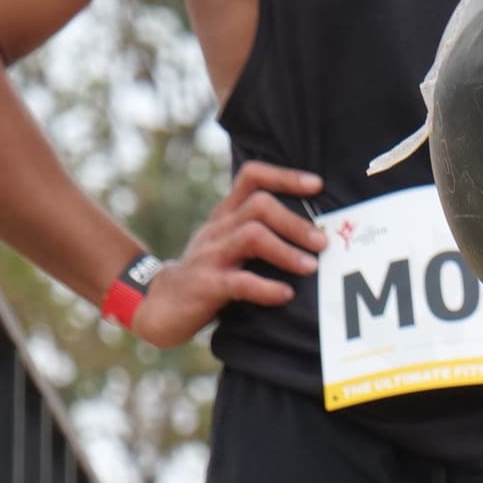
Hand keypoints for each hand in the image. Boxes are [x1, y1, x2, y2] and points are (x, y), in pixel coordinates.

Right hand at [130, 161, 326, 348]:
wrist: (160, 306)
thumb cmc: (206, 274)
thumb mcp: (227, 244)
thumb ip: (258, 232)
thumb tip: (313, 232)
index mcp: (225, 216)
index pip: (252, 177)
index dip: (285, 176)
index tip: (318, 185)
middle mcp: (219, 229)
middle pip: (259, 205)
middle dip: (295, 221)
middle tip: (322, 243)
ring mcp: (211, 256)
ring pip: (252, 236)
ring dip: (286, 251)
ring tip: (311, 267)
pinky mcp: (206, 286)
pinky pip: (240, 282)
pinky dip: (267, 288)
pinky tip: (286, 294)